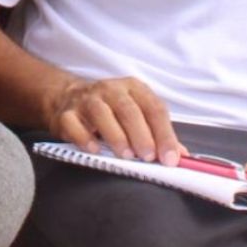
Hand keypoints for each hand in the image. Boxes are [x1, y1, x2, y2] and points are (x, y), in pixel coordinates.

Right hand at [46, 76, 185, 164]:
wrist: (68, 98)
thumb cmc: (111, 110)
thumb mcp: (137, 115)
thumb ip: (158, 134)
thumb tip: (180, 156)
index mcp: (133, 88)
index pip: (154, 108)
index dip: (164, 134)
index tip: (170, 158)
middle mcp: (111, 90)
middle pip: (129, 110)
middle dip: (141, 135)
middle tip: (149, 157)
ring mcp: (87, 100)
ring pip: (101, 113)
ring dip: (116, 136)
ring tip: (126, 156)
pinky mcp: (66, 114)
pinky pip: (74, 124)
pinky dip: (85, 138)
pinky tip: (95, 150)